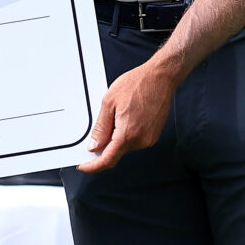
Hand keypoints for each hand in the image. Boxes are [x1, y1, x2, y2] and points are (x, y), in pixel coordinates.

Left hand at [77, 57, 179, 172]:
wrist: (160, 77)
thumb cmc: (138, 84)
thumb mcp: (109, 102)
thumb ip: (100, 128)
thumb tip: (94, 146)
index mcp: (127, 134)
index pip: (107, 160)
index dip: (93, 166)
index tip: (84, 166)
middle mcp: (141, 140)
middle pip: (115, 153)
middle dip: (104, 146)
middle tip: (98, 130)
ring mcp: (149, 138)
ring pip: (125, 147)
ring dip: (116, 138)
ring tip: (117, 115)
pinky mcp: (153, 135)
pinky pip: (135, 141)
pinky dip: (126, 134)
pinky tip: (126, 117)